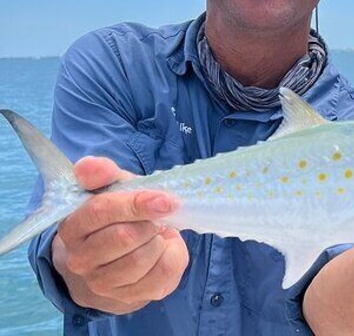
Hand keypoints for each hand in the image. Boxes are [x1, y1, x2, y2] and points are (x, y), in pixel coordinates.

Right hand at [52, 156, 187, 313]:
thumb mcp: (112, 187)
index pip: (100, 211)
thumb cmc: (119, 215)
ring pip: (141, 258)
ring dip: (158, 240)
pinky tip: (163, 249)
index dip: (136, 203)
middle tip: (158, 216)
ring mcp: (101, 282)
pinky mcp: (128, 297)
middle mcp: (80, 259)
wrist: (119, 256)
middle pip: (124, 237)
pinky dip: (171, 256)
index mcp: (73, 226)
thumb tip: (89, 166)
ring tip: (157, 233)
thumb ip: (101, 173)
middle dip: (150, 222)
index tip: (165, 199)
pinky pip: (161, 275)